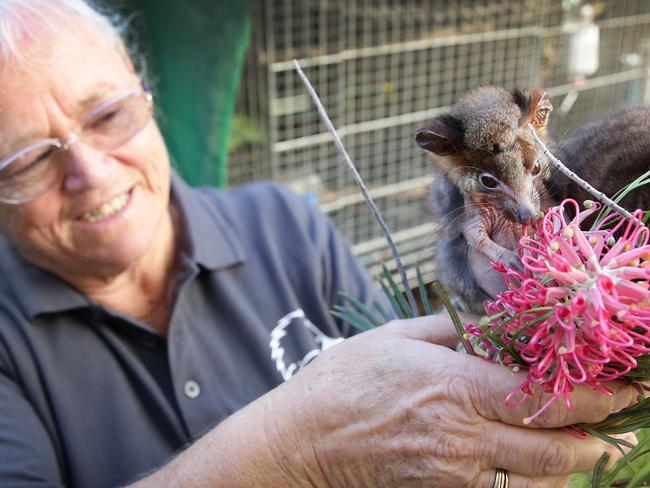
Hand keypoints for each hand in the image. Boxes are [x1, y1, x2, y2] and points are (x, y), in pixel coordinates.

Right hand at [264, 313, 634, 487]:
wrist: (301, 440)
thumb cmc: (343, 380)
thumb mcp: (394, 336)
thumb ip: (449, 329)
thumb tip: (488, 328)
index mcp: (453, 387)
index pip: (542, 399)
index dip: (592, 398)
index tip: (622, 392)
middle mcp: (461, 436)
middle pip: (552, 453)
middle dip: (592, 442)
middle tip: (611, 429)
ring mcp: (451, 474)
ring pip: (534, 483)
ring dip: (564, 468)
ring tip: (576, 448)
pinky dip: (527, 485)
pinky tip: (530, 469)